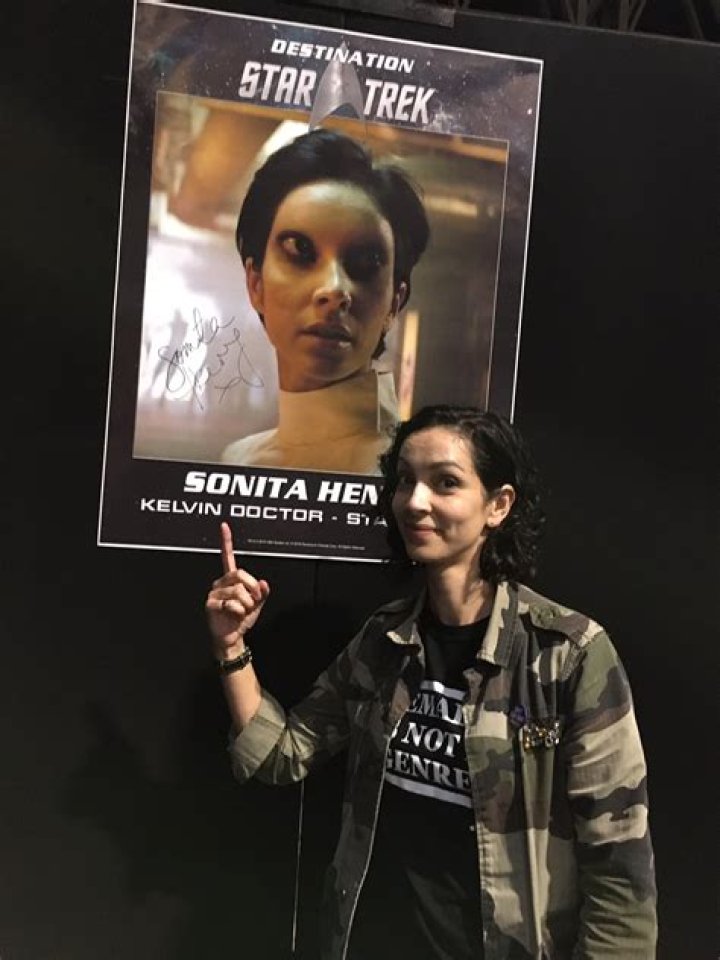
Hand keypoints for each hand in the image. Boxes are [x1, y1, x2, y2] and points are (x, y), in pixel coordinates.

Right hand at [206, 522, 269, 660]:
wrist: (233, 637)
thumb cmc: (242, 619)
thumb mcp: (258, 604)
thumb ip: (262, 592)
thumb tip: (263, 583)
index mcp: (232, 579)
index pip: (228, 557)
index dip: (226, 541)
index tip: (224, 525)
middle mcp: (221, 583)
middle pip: (240, 573)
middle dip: (253, 588)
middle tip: (254, 601)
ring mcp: (214, 592)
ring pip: (239, 590)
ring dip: (247, 604)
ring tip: (242, 611)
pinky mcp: (211, 604)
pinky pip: (232, 603)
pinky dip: (238, 611)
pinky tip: (233, 616)